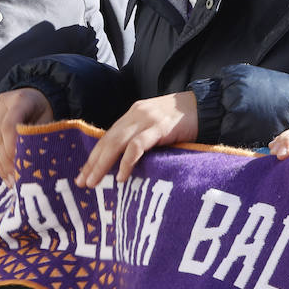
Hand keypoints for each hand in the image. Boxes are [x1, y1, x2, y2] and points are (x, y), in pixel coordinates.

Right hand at [0, 88, 54, 185]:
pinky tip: (5, 175)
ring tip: (11, 182)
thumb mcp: (47, 120)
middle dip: (6, 162)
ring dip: (0, 165)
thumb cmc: (45, 110)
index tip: (19, 167)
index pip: (8, 126)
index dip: (11, 148)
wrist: (36, 96)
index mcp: (19, 100)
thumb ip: (37, 138)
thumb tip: (31, 166)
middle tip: (16, 181)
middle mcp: (1, 104)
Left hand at [77, 91, 197, 186]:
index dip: (95, 156)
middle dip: (93, 162)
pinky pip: (138, 145)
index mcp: (133, 114)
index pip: (108, 136)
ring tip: (94, 182)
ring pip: (117, 143)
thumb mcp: (157, 127)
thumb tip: (128, 162)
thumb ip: (143, 138)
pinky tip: (122, 176)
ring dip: (103, 164)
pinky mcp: (160, 127)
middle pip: (108, 140)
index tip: (84, 175)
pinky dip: (127, 161)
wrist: (207, 106)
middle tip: (82, 182)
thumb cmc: (184, 121)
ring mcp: (147, 120)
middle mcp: (136, 114)